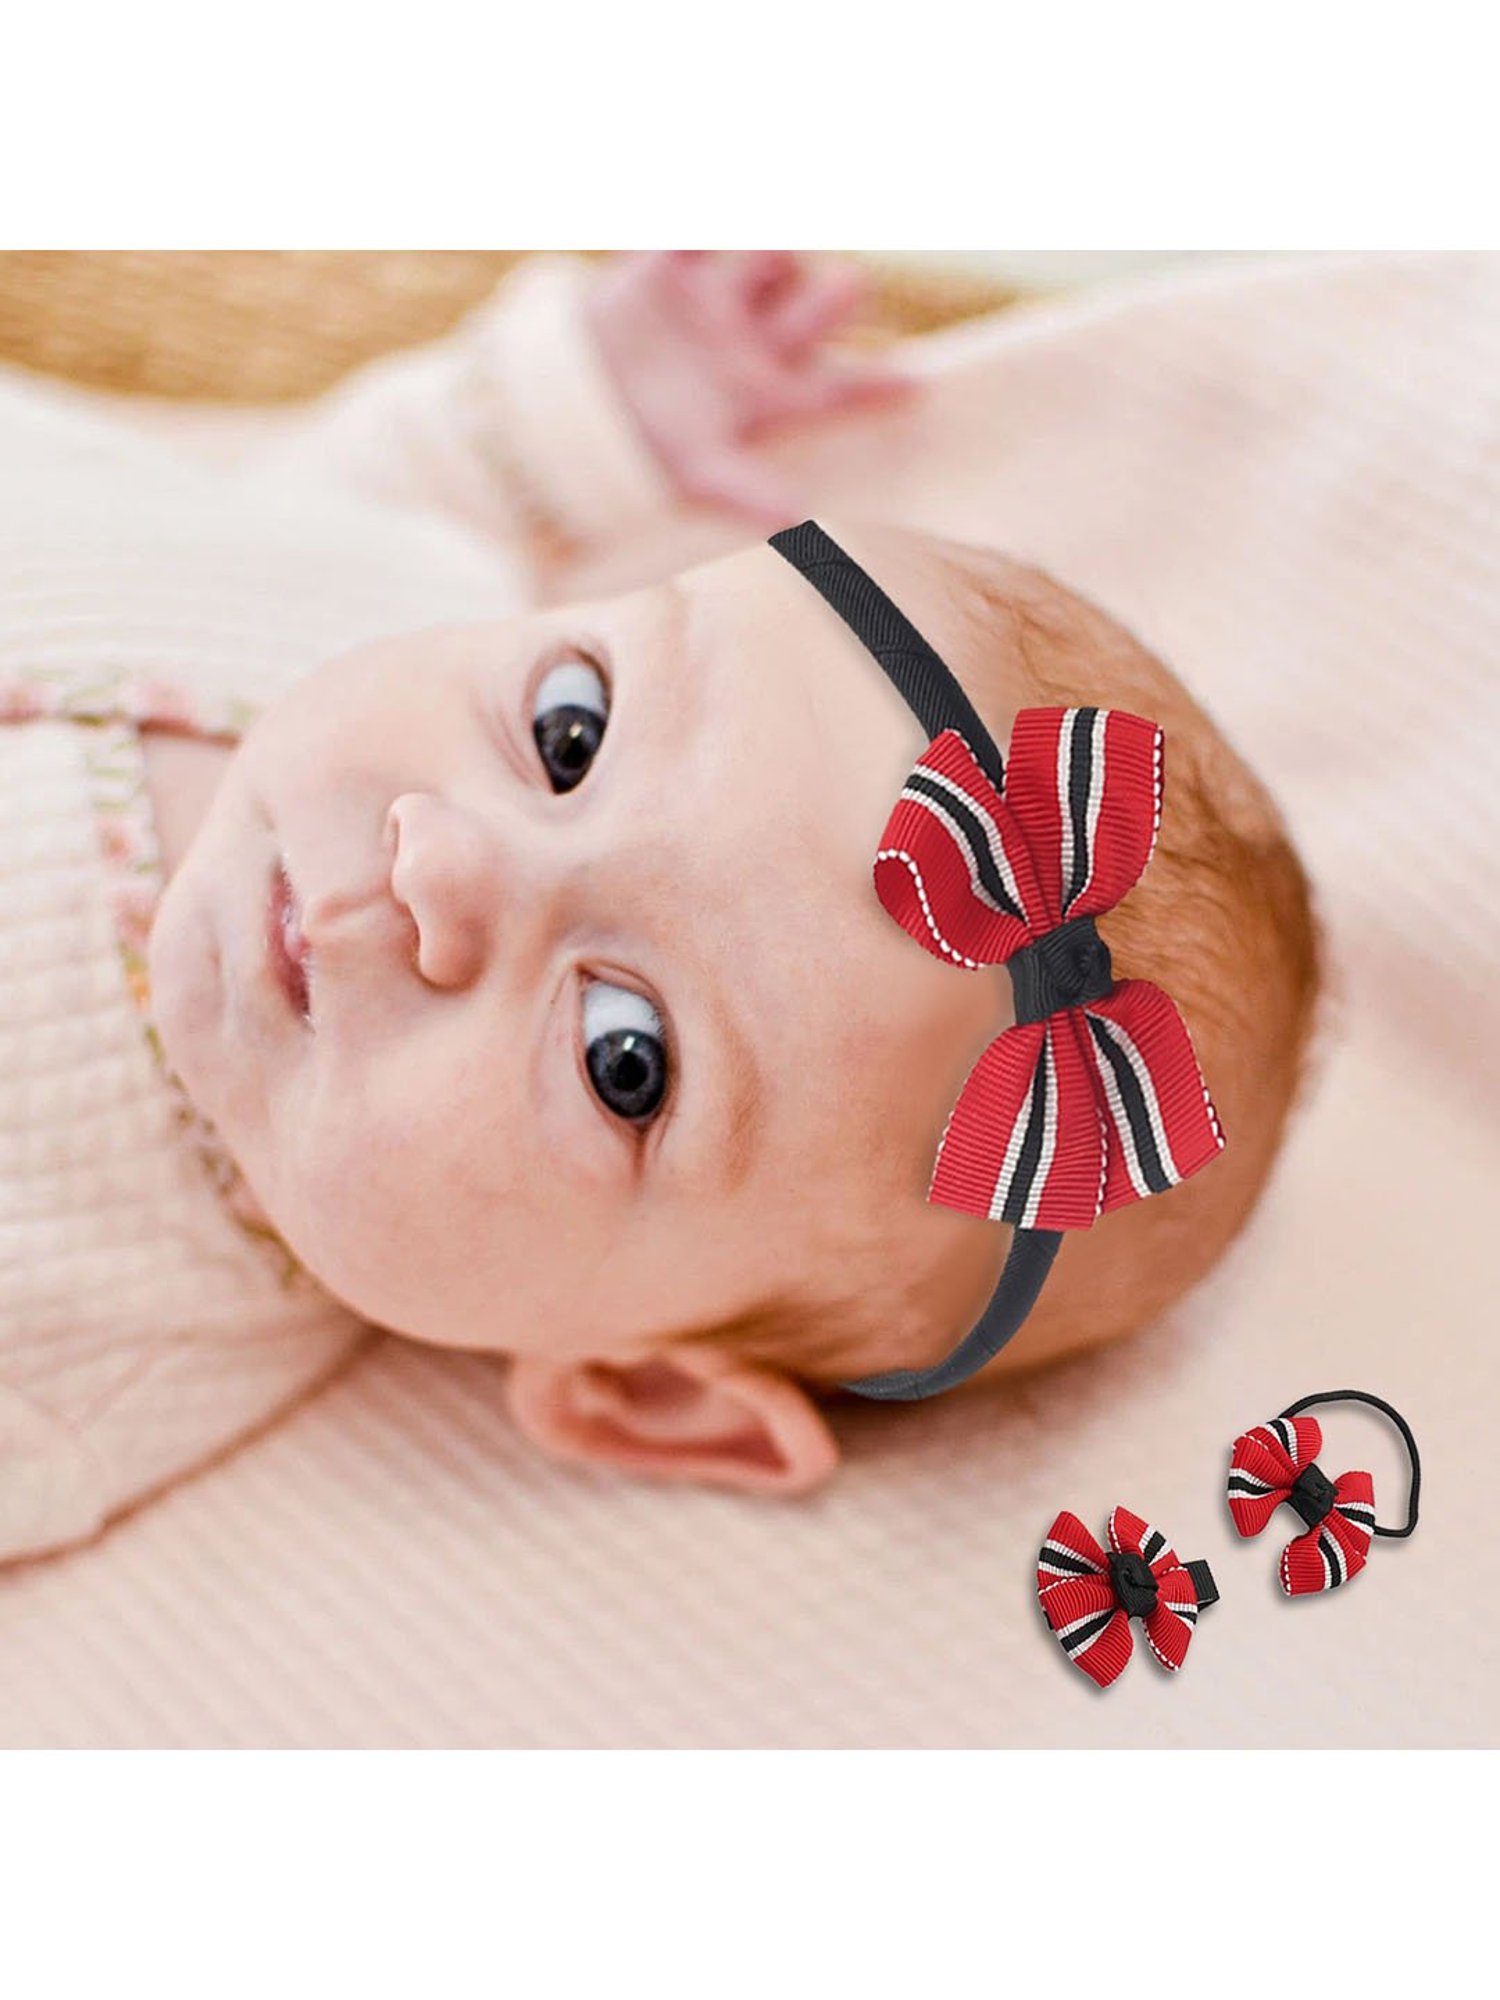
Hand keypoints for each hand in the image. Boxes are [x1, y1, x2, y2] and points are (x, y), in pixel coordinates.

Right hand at [584, 250, 913, 526]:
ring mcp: (716, 302)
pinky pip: (697, 233)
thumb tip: (797, 521)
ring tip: (775, 247)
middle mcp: (755, 343)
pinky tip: (712, 221)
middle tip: (840, 293)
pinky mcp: (670, 269)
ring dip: (779, 249)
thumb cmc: (641, 457)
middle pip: (818, 307)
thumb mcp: (697, 476)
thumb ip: (747, 493)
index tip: (914, 385)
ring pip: (773, 257)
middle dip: (833, 299)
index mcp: (770, 396)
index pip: (839, 388)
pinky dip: (707, 219)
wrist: (563, 420)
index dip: (877, 385)